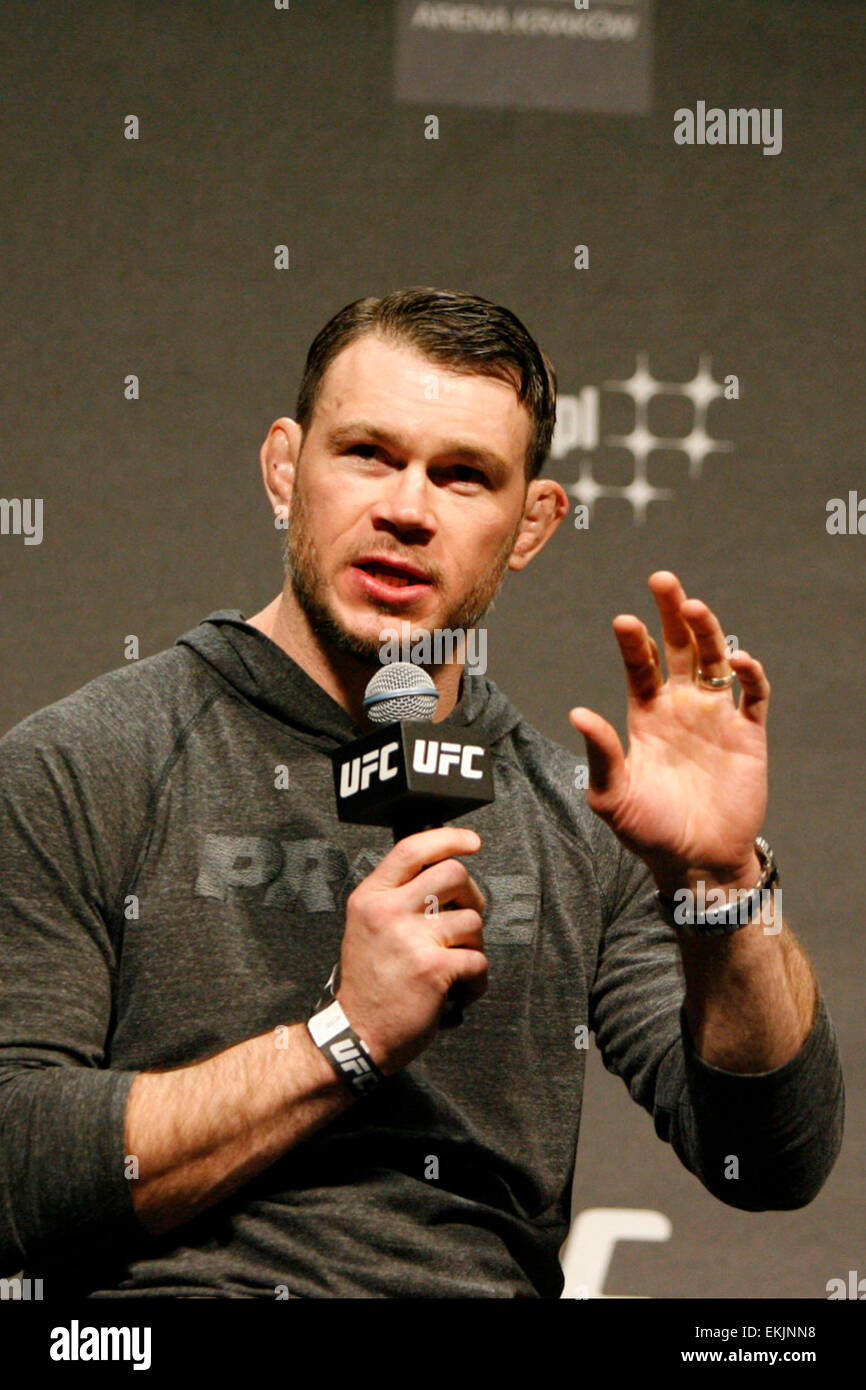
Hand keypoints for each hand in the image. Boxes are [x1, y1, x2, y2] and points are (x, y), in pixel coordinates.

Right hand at [336, 827, 486, 1074]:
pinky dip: (477, 979)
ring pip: (472, 920)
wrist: (359, 1033)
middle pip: (453, 875)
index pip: (411, 849)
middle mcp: (388, 912)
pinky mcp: (433, 968)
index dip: (448, 838)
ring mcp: (410, 939)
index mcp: (371, 897)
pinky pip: (478, 960)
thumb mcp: (367, 925)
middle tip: (465, 919)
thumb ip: (397, 896)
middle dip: (472, 896)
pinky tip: (459, 989)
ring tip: (454, 964)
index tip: (471, 842)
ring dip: (473, 945)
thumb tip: (445, 875)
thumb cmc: (370, 981)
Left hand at [568, 571, 768, 894]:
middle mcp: (682, 707)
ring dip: (707, 632)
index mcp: (647, 716)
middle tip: (663, 580)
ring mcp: (716, 718)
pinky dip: (750, 675)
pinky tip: (739, 661)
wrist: (695, 861)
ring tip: (694, 607)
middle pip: (679, 648)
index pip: (640, 666)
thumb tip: (577, 712)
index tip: (624, 620)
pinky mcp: (748, 736)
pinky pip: (753, 696)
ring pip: (715, 661)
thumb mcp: (613, 795)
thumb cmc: (648, 830)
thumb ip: (600, 754)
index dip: (635, 642)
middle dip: (672, 613)